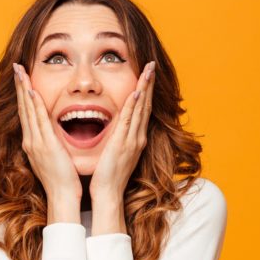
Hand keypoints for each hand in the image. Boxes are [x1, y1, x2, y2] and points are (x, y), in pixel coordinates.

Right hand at [13, 62, 82, 210]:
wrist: (62, 196)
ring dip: (25, 90)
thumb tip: (54, 135)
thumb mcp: (53, 158)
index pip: (27, 113)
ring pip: (28, 110)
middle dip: (20, 86)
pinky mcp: (44, 145)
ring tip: (21, 72)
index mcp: (33, 142)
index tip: (22, 78)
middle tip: (17, 67)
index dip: (23, 94)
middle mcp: (30, 140)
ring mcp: (36, 142)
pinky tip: (33, 91)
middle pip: (23, 107)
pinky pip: (39, 121)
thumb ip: (52, 144)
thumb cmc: (62, 179)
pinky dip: (34, 105)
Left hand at [89, 60, 154, 201]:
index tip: (147, 75)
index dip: (145, 91)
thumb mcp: (116, 153)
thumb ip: (117, 139)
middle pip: (145, 105)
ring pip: (140, 109)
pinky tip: (136, 93)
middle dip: (149, 84)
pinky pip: (130, 121)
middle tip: (151, 65)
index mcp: (135, 138)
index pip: (142, 110)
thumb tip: (115, 129)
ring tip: (148, 71)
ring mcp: (132, 140)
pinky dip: (134, 106)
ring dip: (145, 89)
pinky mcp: (123, 144)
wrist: (108, 193)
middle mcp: (137, 137)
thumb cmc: (109, 176)